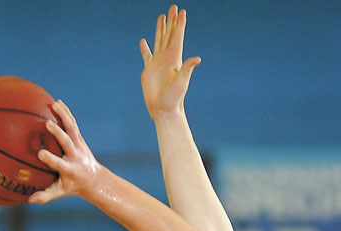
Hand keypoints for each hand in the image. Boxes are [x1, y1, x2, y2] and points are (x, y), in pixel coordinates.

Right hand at [29, 100, 101, 203]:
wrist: (94, 179)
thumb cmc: (72, 186)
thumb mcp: (60, 192)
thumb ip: (45, 196)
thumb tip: (29, 200)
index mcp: (69, 170)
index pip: (59, 164)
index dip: (51, 159)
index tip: (40, 154)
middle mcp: (75, 156)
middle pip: (67, 143)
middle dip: (59, 133)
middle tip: (47, 124)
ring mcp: (79, 146)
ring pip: (72, 129)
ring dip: (64, 116)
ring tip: (54, 104)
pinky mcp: (80, 139)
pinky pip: (73, 124)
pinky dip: (67, 113)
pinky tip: (58, 102)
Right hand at [139, 5, 200, 119]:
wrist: (163, 110)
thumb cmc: (173, 99)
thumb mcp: (181, 83)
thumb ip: (187, 69)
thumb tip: (197, 59)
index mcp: (175, 59)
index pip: (178, 38)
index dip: (180, 25)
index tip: (182, 12)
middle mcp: (167, 59)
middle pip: (169, 35)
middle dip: (172, 22)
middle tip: (173, 7)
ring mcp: (158, 64)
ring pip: (159, 42)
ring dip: (160, 29)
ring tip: (161, 17)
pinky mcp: (149, 71)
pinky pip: (147, 56)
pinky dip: (145, 48)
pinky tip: (143, 41)